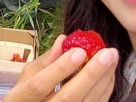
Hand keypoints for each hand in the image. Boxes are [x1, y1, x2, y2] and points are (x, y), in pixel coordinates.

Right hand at [4, 35, 118, 101]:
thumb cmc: (27, 94)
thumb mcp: (27, 76)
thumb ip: (45, 60)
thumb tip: (63, 40)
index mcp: (23, 97)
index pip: (40, 85)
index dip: (60, 69)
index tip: (79, 51)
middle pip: (68, 97)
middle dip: (90, 74)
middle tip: (107, 53)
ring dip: (103, 79)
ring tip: (112, 57)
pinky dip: (105, 88)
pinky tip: (109, 72)